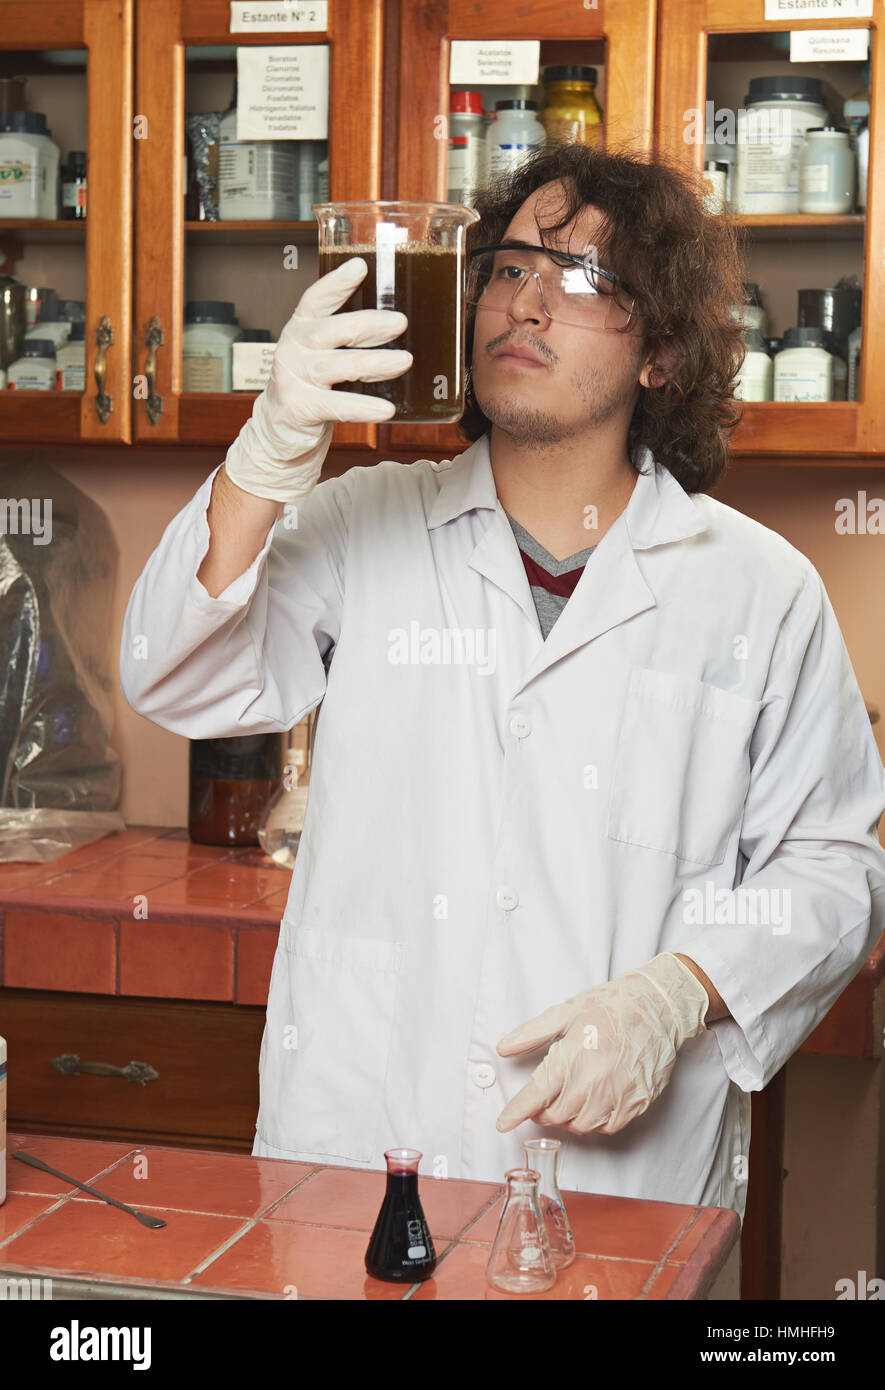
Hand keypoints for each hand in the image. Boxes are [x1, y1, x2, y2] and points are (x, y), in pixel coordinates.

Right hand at [224, 256, 412, 502]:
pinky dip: (363, 407)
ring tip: (404, 361)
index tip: (360, 267)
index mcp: (300, 329)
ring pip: (339, 365)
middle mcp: (293, 348)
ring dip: (375, 362)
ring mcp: (293, 377)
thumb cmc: (310, 389)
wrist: (280, 432)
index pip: (316, 299)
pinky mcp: (299, 407)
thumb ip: (345, 340)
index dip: (336, 282)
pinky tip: (386, 410)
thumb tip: (394, 325)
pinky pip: (336, 405)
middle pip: (333, 330)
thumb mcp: (322, 357)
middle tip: (400, 322)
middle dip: (368, 325)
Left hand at [495, 953, 708, 1135]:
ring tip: (567, 1097)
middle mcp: (596, 1079)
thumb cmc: (612, 1006)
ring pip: (580, 1125)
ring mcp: (619, 1094)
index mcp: (575, 1055)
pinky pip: (607, 1127)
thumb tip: (503, 1047)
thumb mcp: (566, 1011)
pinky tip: (591, 1102)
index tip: (503, 1124)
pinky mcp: (638, 1102)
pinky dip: (593, 1121)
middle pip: (556, 1115)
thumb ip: (531, 1032)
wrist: (659, 1007)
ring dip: (567, 1118)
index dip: (516, 1112)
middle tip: (541, 1098)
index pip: (537, 1094)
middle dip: (541, 1111)